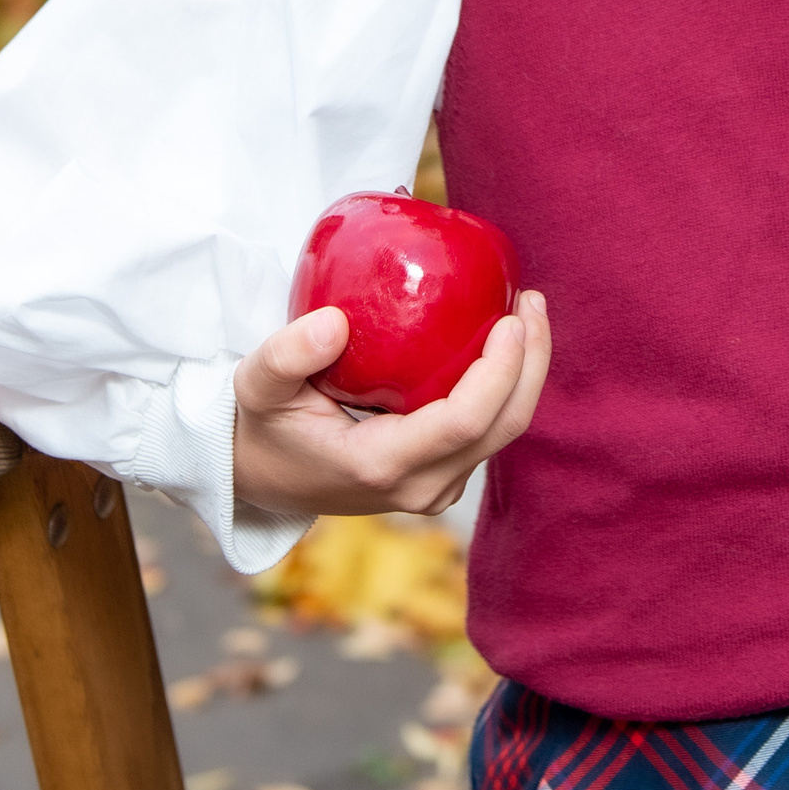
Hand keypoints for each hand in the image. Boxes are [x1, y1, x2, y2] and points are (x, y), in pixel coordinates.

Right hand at [230, 291, 550, 522]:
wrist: (263, 478)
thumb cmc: (264, 425)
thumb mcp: (257, 386)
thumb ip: (285, 355)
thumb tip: (334, 323)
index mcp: (381, 466)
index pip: (463, 422)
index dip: (499, 371)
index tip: (510, 317)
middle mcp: (420, 487)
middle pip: (503, 427)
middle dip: (530, 362)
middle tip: (531, 301)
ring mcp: (436, 488)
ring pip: (504, 432)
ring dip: (526, 371)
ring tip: (527, 310)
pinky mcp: (442, 477)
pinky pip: (490, 431)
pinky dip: (507, 385)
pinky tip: (505, 340)